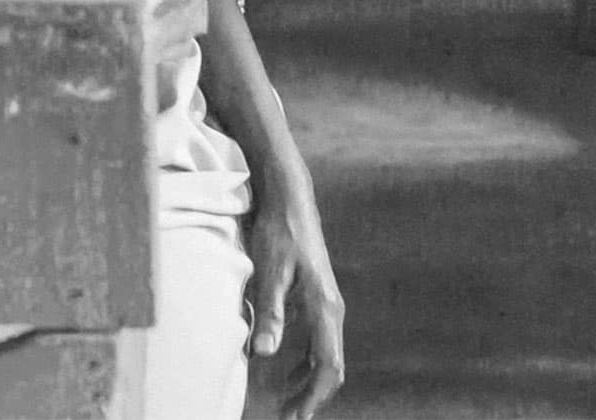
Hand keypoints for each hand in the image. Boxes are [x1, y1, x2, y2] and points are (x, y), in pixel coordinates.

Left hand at [245, 161, 345, 416]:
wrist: (289, 197)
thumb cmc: (279, 231)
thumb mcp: (269, 271)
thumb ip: (270, 312)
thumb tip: (264, 353)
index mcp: (324, 306)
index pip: (328, 366)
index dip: (313, 396)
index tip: (296, 417)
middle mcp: (331, 308)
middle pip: (330, 367)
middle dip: (311, 397)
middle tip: (289, 419)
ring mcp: (326, 303)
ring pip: (325, 356)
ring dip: (308, 383)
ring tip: (287, 405)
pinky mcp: (316, 297)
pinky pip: (318, 342)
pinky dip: (305, 364)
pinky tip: (287, 372)